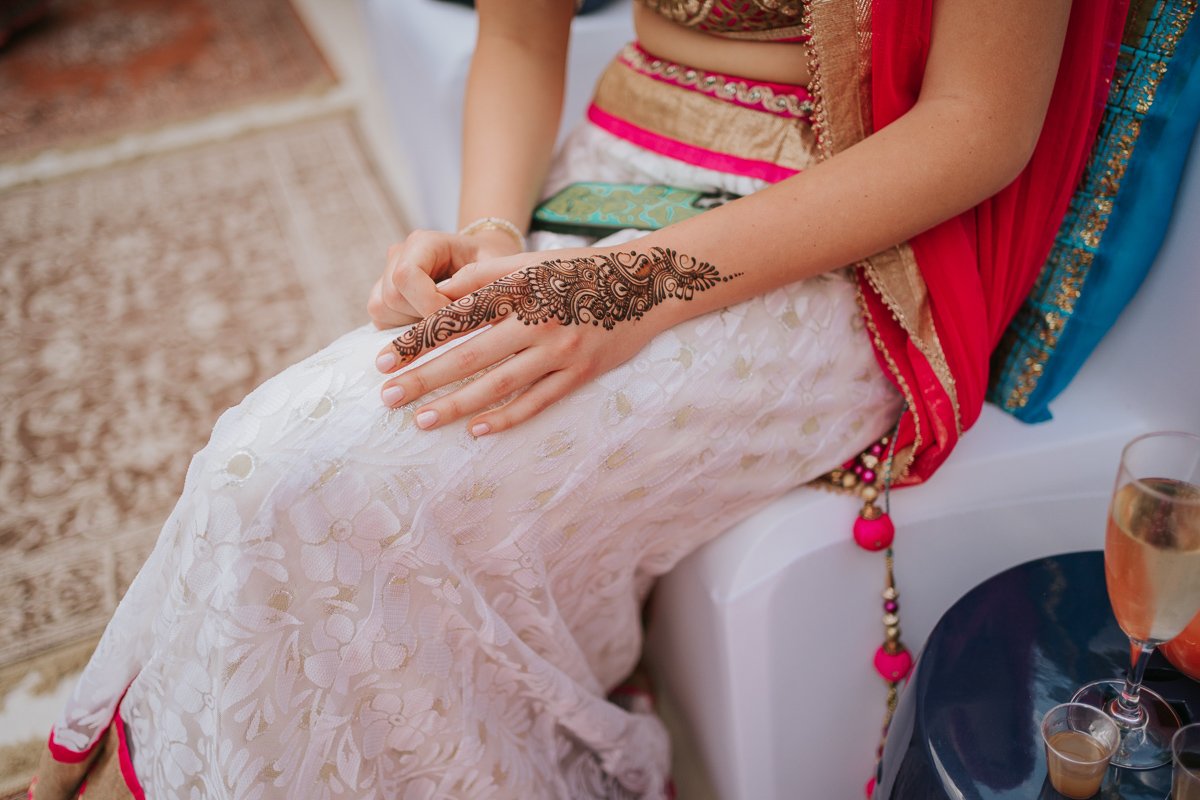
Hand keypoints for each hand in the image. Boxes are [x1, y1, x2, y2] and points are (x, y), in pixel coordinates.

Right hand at [366, 228, 522, 329]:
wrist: (483, 262)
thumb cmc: (492, 265)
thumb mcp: (497, 270)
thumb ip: (477, 286)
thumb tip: (455, 313)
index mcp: (424, 242)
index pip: (406, 275)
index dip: (428, 303)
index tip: (457, 318)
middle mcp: (399, 255)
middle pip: (392, 296)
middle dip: (422, 317)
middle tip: (454, 322)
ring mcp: (386, 275)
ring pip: (382, 310)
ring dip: (412, 325)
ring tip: (443, 319)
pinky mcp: (383, 297)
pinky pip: (381, 321)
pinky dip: (404, 331)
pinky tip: (429, 324)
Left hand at [373, 246, 736, 434]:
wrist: (644, 284)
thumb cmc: (575, 271)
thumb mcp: (529, 263)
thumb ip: (481, 277)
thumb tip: (433, 295)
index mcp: (518, 289)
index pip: (456, 318)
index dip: (417, 340)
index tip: (382, 359)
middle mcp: (537, 320)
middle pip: (470, 356)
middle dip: (425, 378)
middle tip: (388, 396)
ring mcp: (561, 350)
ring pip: (500, 385)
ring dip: (457, 405)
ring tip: (421, 419)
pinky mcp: (581, 373)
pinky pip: (537, 401)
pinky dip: (506, 417)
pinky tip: (475, 430)